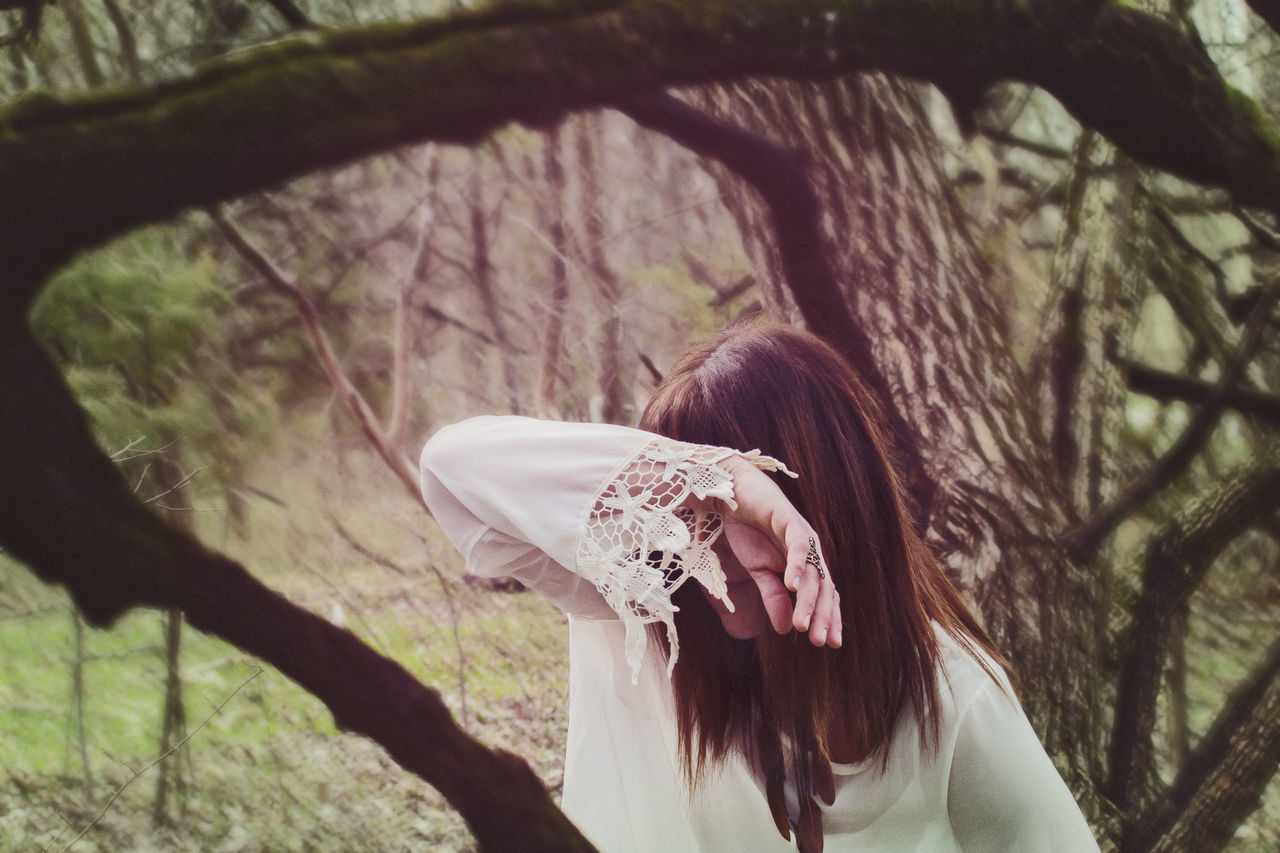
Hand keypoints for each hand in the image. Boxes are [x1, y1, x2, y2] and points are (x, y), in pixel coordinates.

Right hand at [715, 457, 840, 647]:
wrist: (732, 494)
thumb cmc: (748, 530)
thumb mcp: (759, 571)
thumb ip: (773, 596)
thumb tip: (785, 629)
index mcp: (805, 564)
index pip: (823, 594)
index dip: (828, 618)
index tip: (829, 644)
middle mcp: (809, 550)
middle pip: (823, 587)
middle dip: (823, 615)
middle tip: (820, 641)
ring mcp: (801, 534)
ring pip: (812, 571)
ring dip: (808, 599)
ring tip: (802, 624)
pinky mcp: (789, 519)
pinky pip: (798, 544)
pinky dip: (796, 565)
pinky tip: (793, 585)